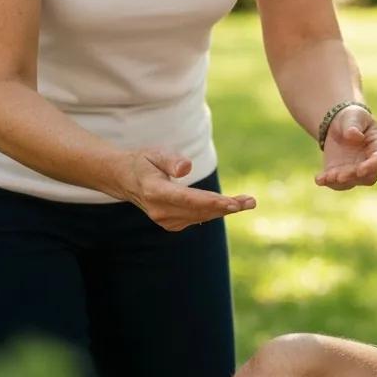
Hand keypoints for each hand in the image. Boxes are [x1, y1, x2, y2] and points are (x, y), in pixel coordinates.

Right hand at [113, 148, 255, 230]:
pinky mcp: (171, 223)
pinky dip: (214, 212)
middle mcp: (160, 210)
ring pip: (201, 216)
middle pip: (199, 210)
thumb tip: (187, 168)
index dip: (212, 202)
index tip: (233, 203)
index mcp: (155, 191)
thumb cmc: (144, 161)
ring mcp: (164, 220)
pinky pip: (197, 218)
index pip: (188, 199)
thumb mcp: (154, 153)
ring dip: (225, 210)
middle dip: (227, 206)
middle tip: (251, 202)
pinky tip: (231, 205)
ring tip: (248, 202)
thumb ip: (171, 160)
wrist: (124, 179)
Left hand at [315, 104, 376, 189]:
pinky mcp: (341, 173)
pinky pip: (336, 182)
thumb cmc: (353, 118)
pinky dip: (327, 181)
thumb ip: (354, 125)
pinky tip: (319, 179)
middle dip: (353, 177)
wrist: (339, 125)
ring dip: (339, 182)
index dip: (373, 167)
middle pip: (368, 177)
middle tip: (340, 176)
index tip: (360, 170)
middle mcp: (371, 163)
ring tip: (326, 177)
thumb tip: (354, 135)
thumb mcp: (354, 116)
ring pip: (351, 182)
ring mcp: (356, 171)